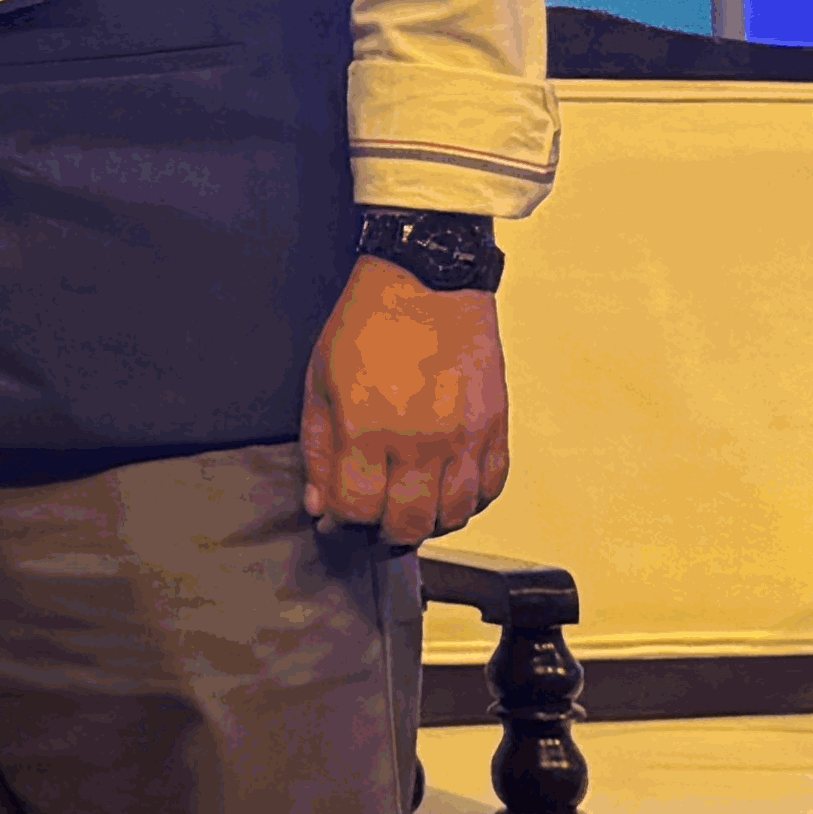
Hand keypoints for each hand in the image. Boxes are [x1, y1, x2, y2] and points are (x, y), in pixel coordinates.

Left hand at [303, 260, 510, 555]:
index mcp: (367, 428)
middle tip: (375, 519)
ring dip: (429, 521)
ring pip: (455, 515)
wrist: (428, 282)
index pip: (357, 509)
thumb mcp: (319, 381)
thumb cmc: (368, 324)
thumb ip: (318, 450)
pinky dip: (471, 501)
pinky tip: (448, 489)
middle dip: (384, 531)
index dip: (343, 522)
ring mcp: (464, 436)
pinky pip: (492, 488)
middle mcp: (421, 441)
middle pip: (408, 523)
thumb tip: (320, 504)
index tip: (338, 515)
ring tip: (411, 505)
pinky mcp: (495, 426)